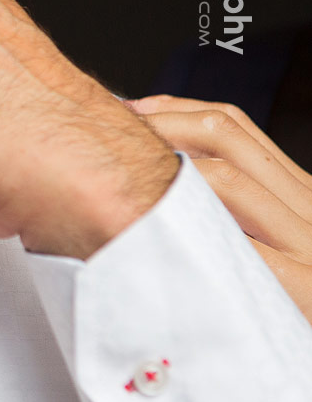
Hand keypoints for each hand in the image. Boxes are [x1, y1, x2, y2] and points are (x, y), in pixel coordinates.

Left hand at [128, 95, 311, 319]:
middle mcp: (307, 207)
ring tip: (119, 175)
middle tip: (109, 131)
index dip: (174, 110)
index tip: (130, 110)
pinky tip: (154, 228)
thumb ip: (234, 203)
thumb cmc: (285, 291)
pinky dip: (191, 228)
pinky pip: (236, 245)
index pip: (234, 126)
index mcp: (299, 191)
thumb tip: (163, 167)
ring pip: (225, 180)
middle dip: (157, 127)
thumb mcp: (271, 234)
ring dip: (164, 172)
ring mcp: (307, 244)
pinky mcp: (303, 287)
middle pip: (223, 138)